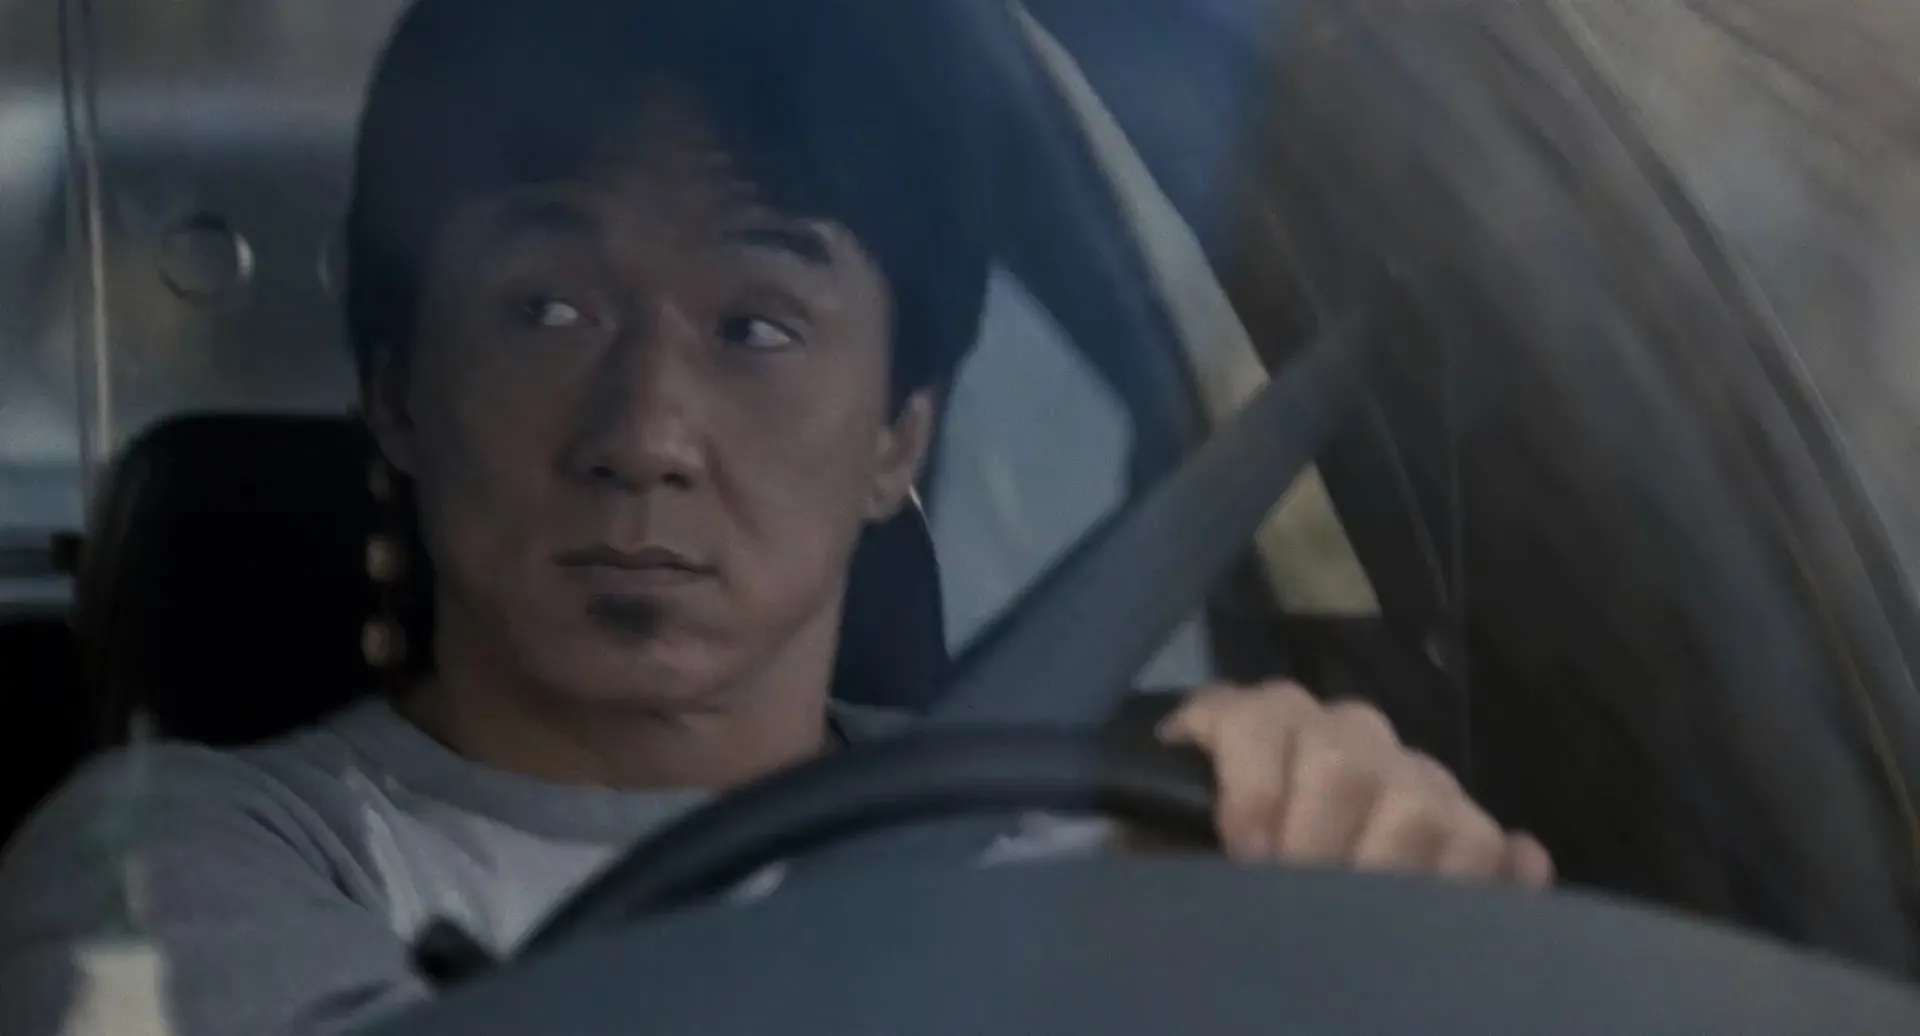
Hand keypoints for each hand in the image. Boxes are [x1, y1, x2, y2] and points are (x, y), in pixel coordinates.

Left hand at [1159, 680, 1553, 886]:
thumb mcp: (1161, 838)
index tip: (1247, 857)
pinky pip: (1490, 841)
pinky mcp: (1466, 825)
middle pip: (1346, 759)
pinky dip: (1484, 879)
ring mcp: (1410, 774)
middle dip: (1319, 838)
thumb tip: (1184, 828)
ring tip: (1363, 920)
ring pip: (1423, 797)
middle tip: (1305, 897)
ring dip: (1391, 867)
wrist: (1256, 872)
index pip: (1258, 721)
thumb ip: (1162, 826)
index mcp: (1259, 721)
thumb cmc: (1197, 853)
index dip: (1254, 788)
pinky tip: (1470, 907)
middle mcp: (1340, 732)